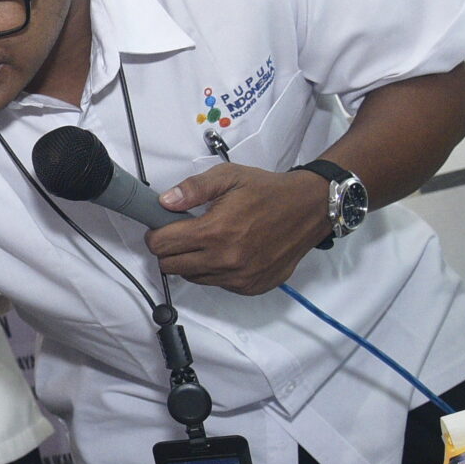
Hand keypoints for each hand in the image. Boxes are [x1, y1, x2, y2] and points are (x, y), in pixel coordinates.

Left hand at [145, 163, 331, 294]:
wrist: (308, 209)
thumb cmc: (269, 192)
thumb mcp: (229, 177)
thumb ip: (193, 189)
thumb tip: (165, 202)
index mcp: (215, 232)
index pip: (162, 245)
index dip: (156, 234)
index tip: (161, 227)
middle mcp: (225, 260)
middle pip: (171, 266)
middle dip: (169, 249)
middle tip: (182, 233)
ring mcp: (239, 277)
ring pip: (192, 277)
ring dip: (191, 261)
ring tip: (208, 241)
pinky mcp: (250, 286)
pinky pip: (217, 284)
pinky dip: (214, 271)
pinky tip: (227, 251)